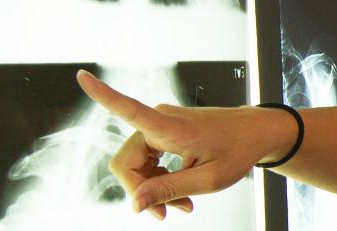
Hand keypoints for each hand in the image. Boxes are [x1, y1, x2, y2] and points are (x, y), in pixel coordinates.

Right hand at [76, 70, 278, 219]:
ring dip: (154, 189)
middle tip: (170, 212)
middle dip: (143, 191)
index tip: (81, 75)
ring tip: (182, 205)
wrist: (256, 134)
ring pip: (137, 166)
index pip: (128, 108)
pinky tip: (180, 194)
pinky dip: (160, 180)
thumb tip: (134, 204)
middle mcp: (159, 121)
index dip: (102, 94)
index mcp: (169, 126)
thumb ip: (169, 190)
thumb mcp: (208, 179)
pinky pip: (148, 161)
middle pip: (126, 163)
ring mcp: (161, 125)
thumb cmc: (238, 150)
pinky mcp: (164, 132)